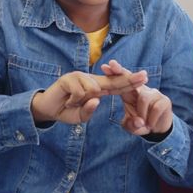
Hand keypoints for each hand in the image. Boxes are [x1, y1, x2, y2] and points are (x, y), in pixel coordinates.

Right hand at [30, 68, 145, 124]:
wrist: (48, 109)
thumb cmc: (67, 111)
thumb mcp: (81, 116)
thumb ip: (89, 111)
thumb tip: (96, 100)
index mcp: (97, 88)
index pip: (116, 85)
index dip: (130, 82)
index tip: (144, 78)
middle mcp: (91, 80)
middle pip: (112, 80)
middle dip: (129, 79)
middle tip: (144, 76)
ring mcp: (80, 76)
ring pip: (94, 89)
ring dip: (83, 100)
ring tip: (72, 102)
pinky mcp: (69, 78)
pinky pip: (80, 91)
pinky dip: (74, 100)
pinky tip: (67, 100)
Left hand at [100, 60, 171, 135]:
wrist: (159, 130)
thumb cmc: (142, 124)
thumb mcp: (132, 126)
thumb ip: (130, 125)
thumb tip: (138, 121)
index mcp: (130, 93)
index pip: (122, 82)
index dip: (114, 74)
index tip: (103, 67)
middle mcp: (142, 90)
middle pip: (131, 78)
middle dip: (121, 72)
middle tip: (112, 64)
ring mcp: (154, 94)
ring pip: (143, 97)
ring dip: (141, 113)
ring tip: (142, 124)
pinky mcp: (165, 101)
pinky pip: (156, 108)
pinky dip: (151, 119)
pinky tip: (150, 125)